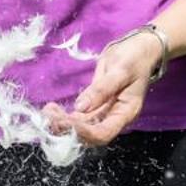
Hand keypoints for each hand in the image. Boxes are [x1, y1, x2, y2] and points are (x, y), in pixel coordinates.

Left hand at [45, 30, 160, 145]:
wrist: (138, 50)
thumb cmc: (134, 59)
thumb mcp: (120, 70)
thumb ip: (101, 89)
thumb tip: (80, 108)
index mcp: (125, 113)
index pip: (103, 133)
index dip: (83, 132)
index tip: (65, 120)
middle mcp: (114, 117)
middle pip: (89, 134)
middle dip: (68, 129)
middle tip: (49, 115)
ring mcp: (104, 112)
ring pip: (81, 127)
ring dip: (62, 123)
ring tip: (47, 112)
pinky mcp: (95, 105)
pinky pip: (79, 117)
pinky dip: (65, 116)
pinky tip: (52, 109)